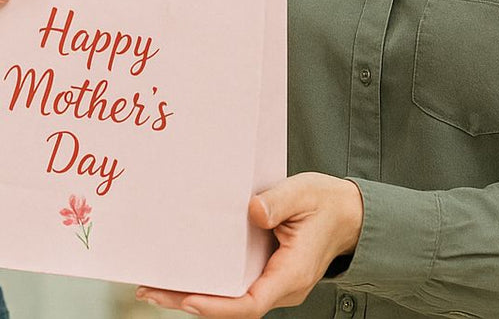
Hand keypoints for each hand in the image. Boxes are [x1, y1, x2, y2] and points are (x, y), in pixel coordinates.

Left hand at [137, 173, 363, 316]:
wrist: (348, 213)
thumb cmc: (327, 203)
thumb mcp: (304, 193)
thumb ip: (279, 202)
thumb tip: (253, 212)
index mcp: (292, 273)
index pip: (252, 303)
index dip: (219, 306)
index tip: (190, 299)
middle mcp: (281, 286)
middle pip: (232, 306)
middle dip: (190, 302)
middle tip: (149, 292)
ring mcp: (272, 282)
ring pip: (230, 298)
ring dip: (193, 294)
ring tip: (153, 286)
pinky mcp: (265, 273)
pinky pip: (233, 285)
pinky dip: (207, 282)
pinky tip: (182, 272)